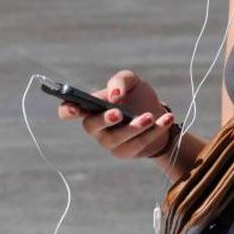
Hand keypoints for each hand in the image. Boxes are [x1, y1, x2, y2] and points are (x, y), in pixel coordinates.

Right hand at [56, 69, 176, 158]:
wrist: (158, 116)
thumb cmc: (137, 98)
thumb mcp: (132, 82)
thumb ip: (120, 81)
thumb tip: (114, 96)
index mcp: (90, 107)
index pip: (68, 111)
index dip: (67, 110)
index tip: (76, 108)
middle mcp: (95, 127)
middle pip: (90, 126)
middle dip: (104, 120)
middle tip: (119, 113)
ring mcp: (108, 142)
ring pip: (116, 138)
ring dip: (134, 127)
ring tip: (150, 116)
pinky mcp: (125, 152)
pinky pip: (137, 144)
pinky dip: (154, 131)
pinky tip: (166, 120)